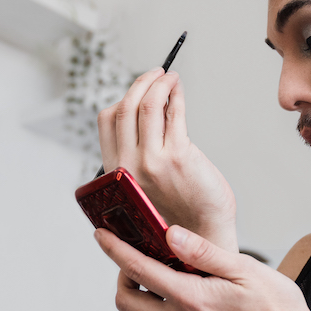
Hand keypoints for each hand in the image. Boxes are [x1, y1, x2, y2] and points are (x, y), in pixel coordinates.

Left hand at [95, 224, 310, 310]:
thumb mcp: (247, 271)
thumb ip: (204, 253)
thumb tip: (170, 234)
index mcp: (192, 300)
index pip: (138, 270)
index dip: (114, 249)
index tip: (100, 235)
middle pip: (124, 303)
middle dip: (122, 277)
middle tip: (138, 261)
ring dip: (134, 307)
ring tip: (155, 288)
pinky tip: (182, 306)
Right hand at [97, 69, 236, 248]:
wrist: (203, 237)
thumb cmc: (181, 212)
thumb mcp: (147, 184)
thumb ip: (141, 155)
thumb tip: (151, 111)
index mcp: (115, 172)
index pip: (108, 121)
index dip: (123, 98)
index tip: (140, 89)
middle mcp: (127, 166)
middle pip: (126, 107)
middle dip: (141, 82)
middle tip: (157, 73)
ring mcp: (151, 161)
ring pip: (148, 105)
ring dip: (159, 83)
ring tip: (170, 77)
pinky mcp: (178, 157)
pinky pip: (173, 113)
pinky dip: (175, 94)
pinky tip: (179, 90)